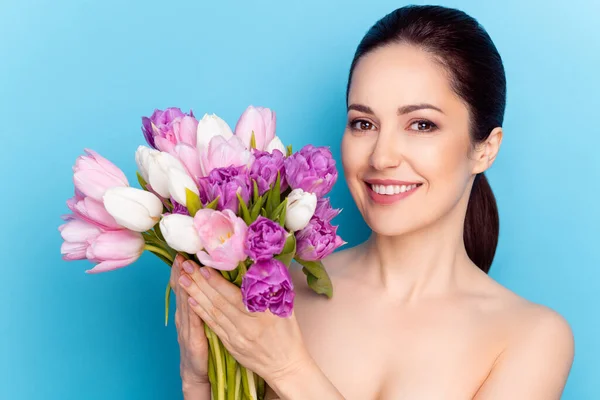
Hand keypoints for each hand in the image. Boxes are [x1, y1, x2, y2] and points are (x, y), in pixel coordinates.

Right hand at [170, 254, 210, 391]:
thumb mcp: (201, 319)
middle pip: (182, 291)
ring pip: (185, 302)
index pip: (184, 287)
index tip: (182, 253)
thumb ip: (204, 302)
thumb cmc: (201, 343)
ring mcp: (187, 327)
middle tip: (180, 255)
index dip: (181, 270)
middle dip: (180, 272)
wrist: (195, 371)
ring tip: (182, 269)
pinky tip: (191, 298)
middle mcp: (184, 316)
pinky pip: (192, 321)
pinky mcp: (193, 339)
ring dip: (184, 285)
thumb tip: (209, 282)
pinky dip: (191, 308)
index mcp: (187, 310)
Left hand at [177, 259, 310, 384]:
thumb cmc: (288, 334)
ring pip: (212, 312)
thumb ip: (273, 289)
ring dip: (196, 295)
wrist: (285, 366)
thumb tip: (261, 265)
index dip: (217, 281)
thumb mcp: (286, 309)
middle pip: (219, 301)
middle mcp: (247, 325)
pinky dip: (201, 313)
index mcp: (262, 314)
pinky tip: (191, 302)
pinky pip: (213, 326)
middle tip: (186, 267)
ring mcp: (237, 337)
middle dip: (200, 282)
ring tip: (183, 280)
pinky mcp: (231, 345)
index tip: (204, 267)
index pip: (234, 295)